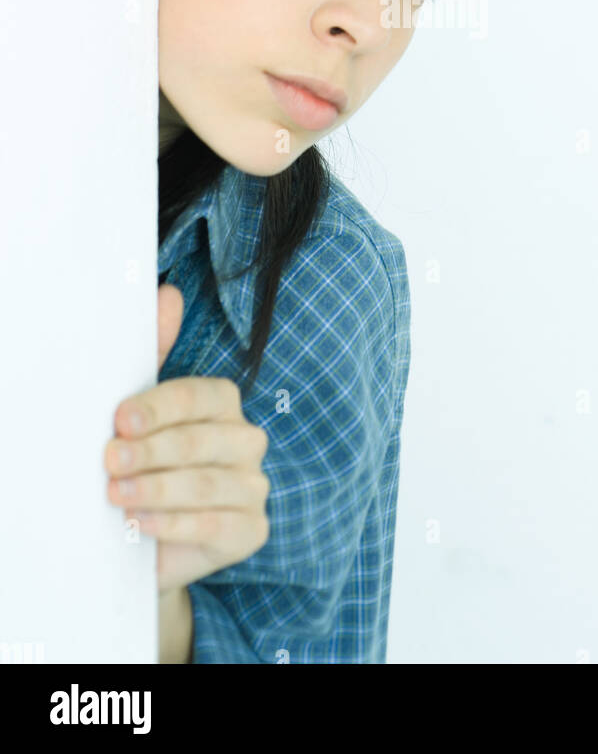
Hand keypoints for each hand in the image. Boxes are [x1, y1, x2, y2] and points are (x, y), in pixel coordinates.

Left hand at [104, 283, 270, 592]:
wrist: (152, 539)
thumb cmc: (150, 465)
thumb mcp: (146, 413)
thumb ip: (157, 354)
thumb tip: (169, 294)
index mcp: (224, 404)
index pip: (198, 397)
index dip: (157, 407)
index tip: (119, 419)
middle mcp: (248, 440)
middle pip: (201, 440)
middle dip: (150, 450)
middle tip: (110, 459)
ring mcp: (253, 486)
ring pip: (207, 484)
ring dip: (156, 489)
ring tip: (117, 494)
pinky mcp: (251, 529)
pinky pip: (214, 524)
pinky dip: (173, 523)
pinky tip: (141, 522)